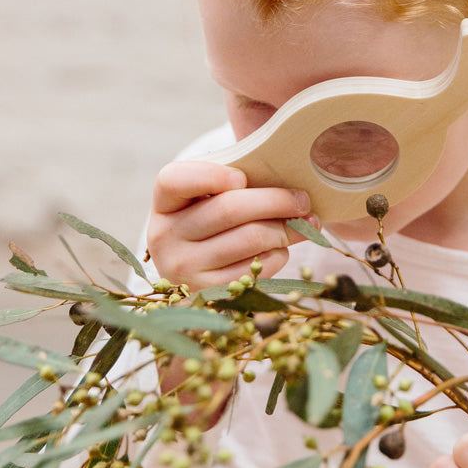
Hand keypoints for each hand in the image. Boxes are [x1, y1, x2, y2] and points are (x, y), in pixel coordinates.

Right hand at [146, 161, 315, 288]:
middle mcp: (165, 237)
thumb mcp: (208, 199)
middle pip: (229, 209)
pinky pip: (257, 267)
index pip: (173, 181)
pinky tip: (281, 247)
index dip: (211, 175)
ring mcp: (184, 269)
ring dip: (285, 229)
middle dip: (276, 201)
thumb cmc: (210, 221)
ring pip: (251, 238)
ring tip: (304, 223)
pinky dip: (278, 254)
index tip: (242, 178)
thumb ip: (234, 185)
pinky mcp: (209, 292)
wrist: (193, 272)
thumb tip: (291, 193)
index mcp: (164, 204)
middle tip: (303, 200)